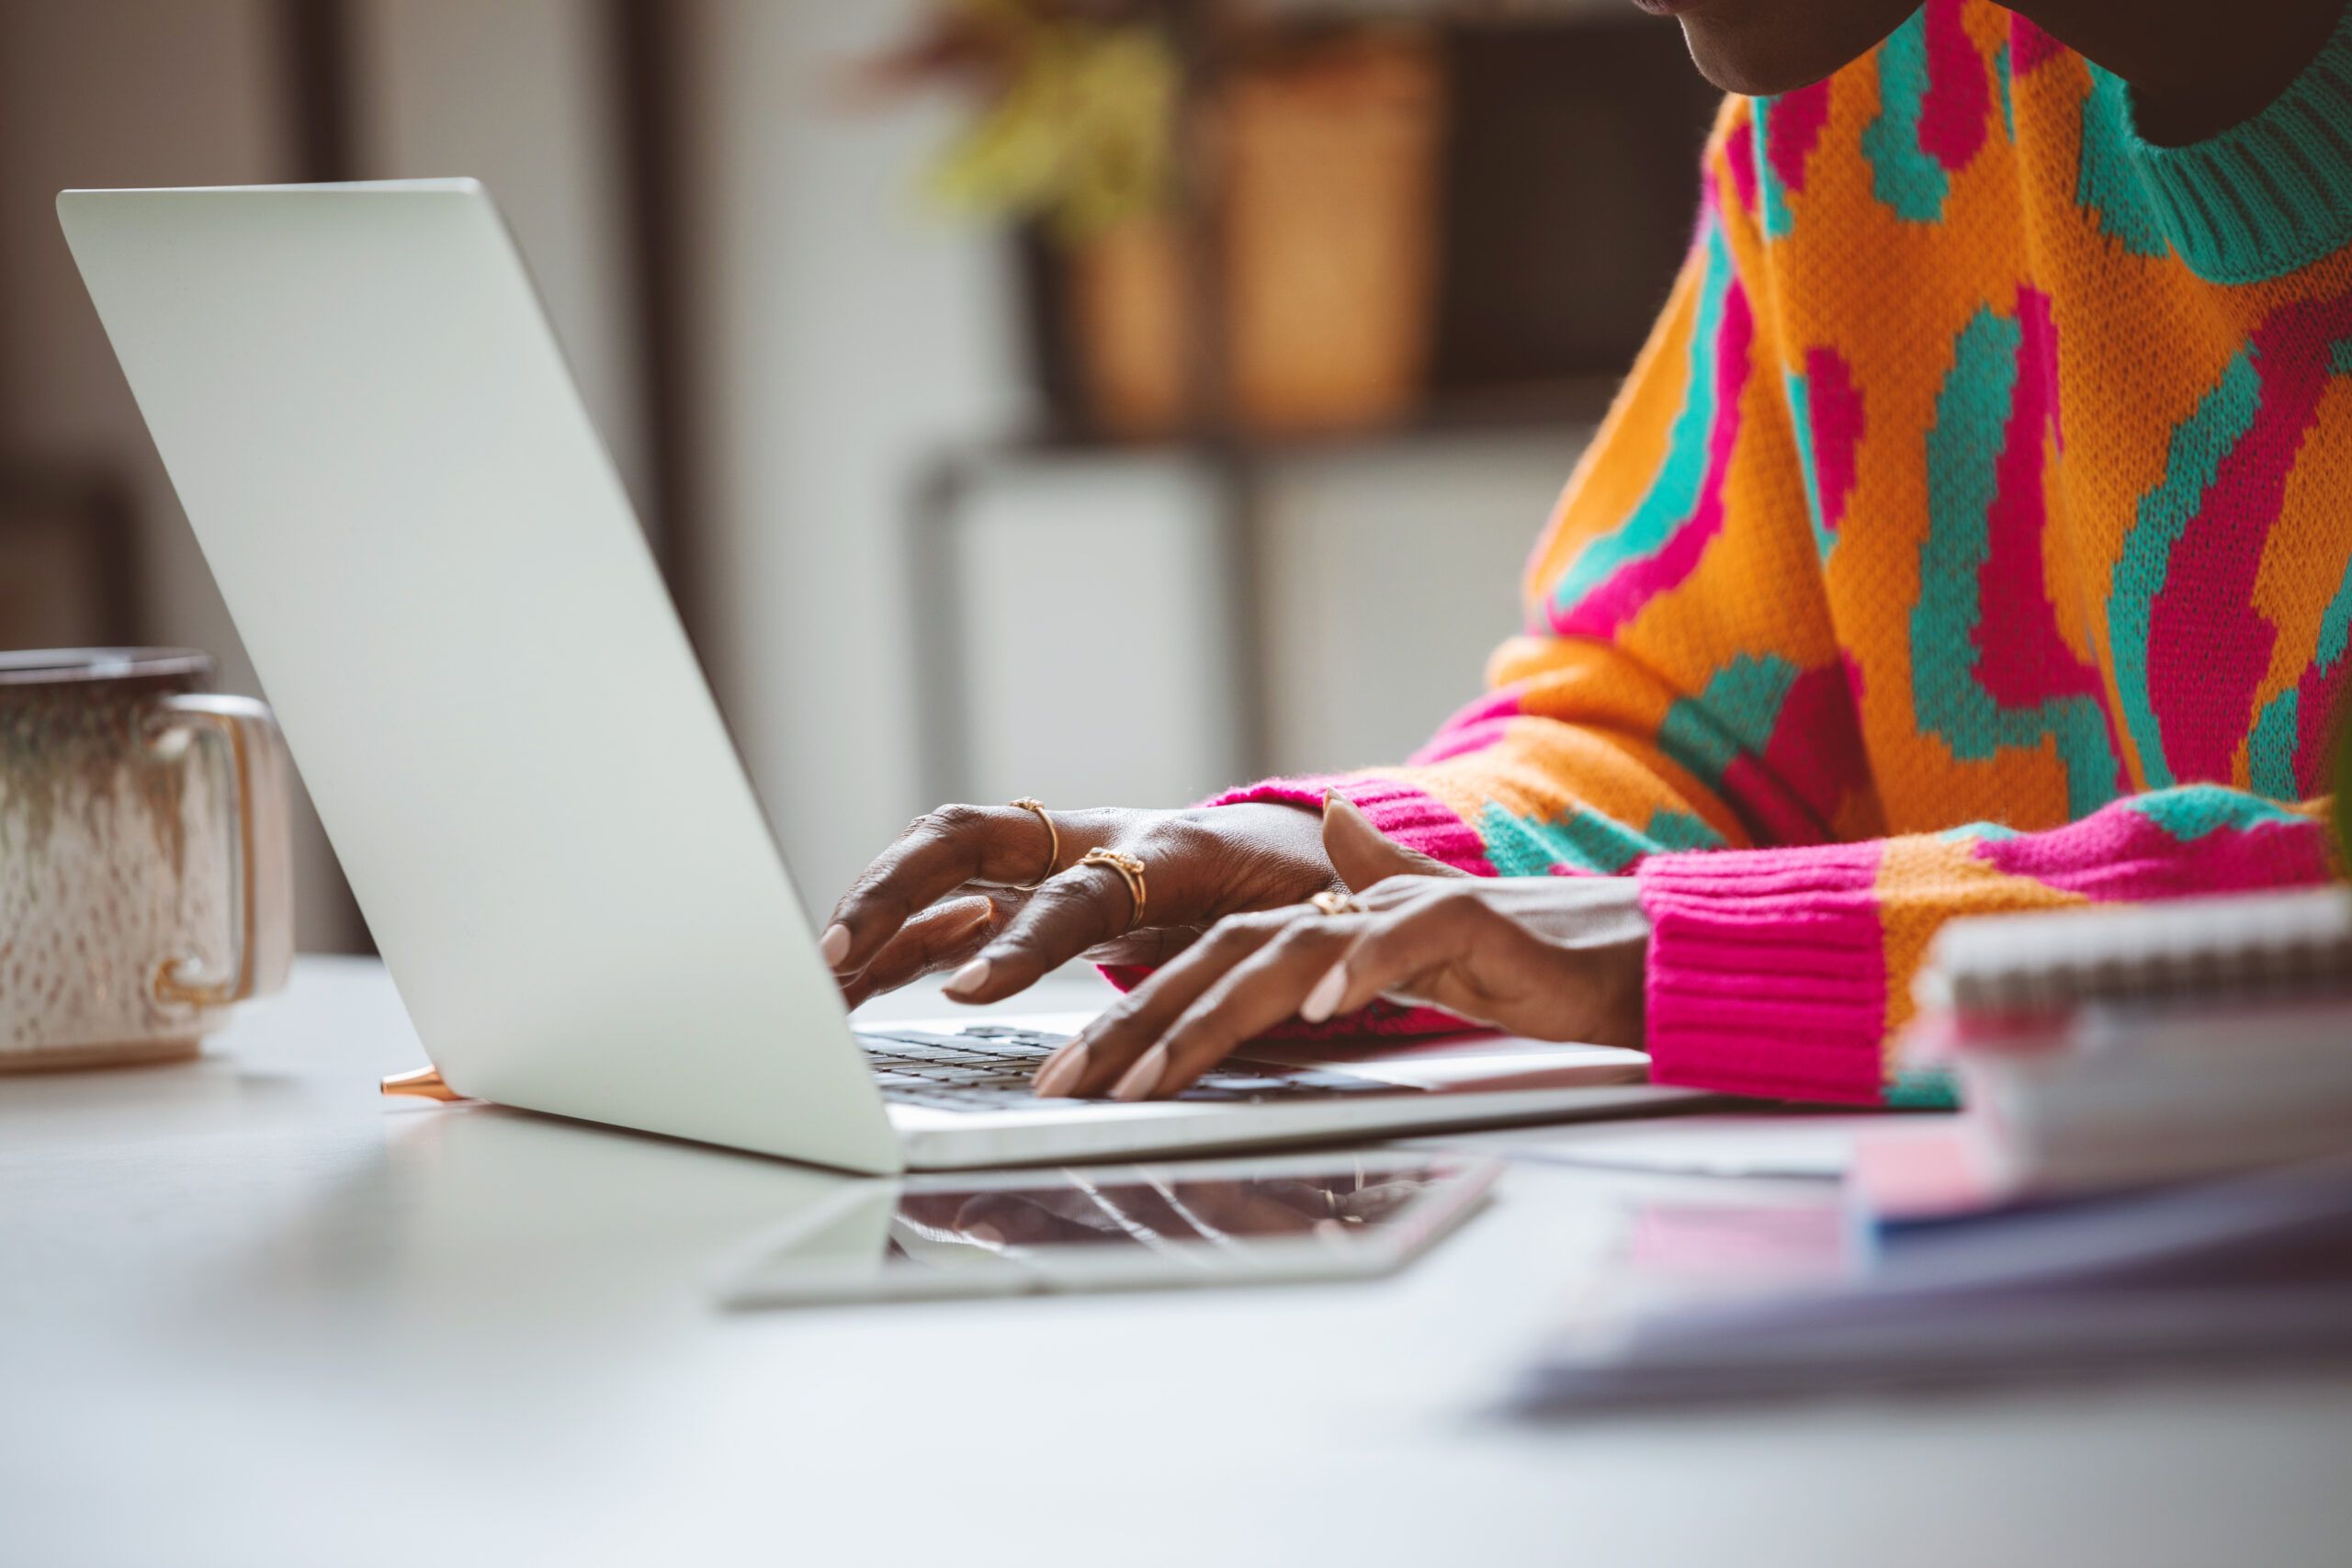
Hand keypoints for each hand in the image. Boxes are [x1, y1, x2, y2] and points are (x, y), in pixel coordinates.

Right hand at [822, 801, 1337, 1009]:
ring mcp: (1056, 862)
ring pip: (941, 867)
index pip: (1079, 890)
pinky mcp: (1035, 894)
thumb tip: (1336, 878)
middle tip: (838, 955)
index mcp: (1169, 845)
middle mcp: (1095, 841)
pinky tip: (861, 978)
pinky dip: (904, 942)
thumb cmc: (1313, 881)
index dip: (1024, 938)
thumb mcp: (1328, 894)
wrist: (1296, 855)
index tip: (970, 987)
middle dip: (895, 890)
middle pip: (969, 840)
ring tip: (819, 974)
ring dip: (877, 914)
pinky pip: (951, 911)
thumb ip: (1326, 893)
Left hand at [1028, 797, 1648, 1099]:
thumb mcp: (1427, 946)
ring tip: (1154, 1070)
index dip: (1137, 1013)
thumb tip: (1331, 829)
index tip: (1071, 1076)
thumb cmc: (1536, 965)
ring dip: (1213, 1012)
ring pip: (1289, 949)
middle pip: (1222, 954)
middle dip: (1137, 1022)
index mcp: (1334, 923)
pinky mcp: (1478, 921)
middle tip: (1067, 1084)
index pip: (1212, 962)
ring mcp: (1413, 909)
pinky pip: (1407, 939)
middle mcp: (1358, 907)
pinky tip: (1319, 1007)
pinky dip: (1360, 967)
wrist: (1645, 951)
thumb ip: (1371, 896)